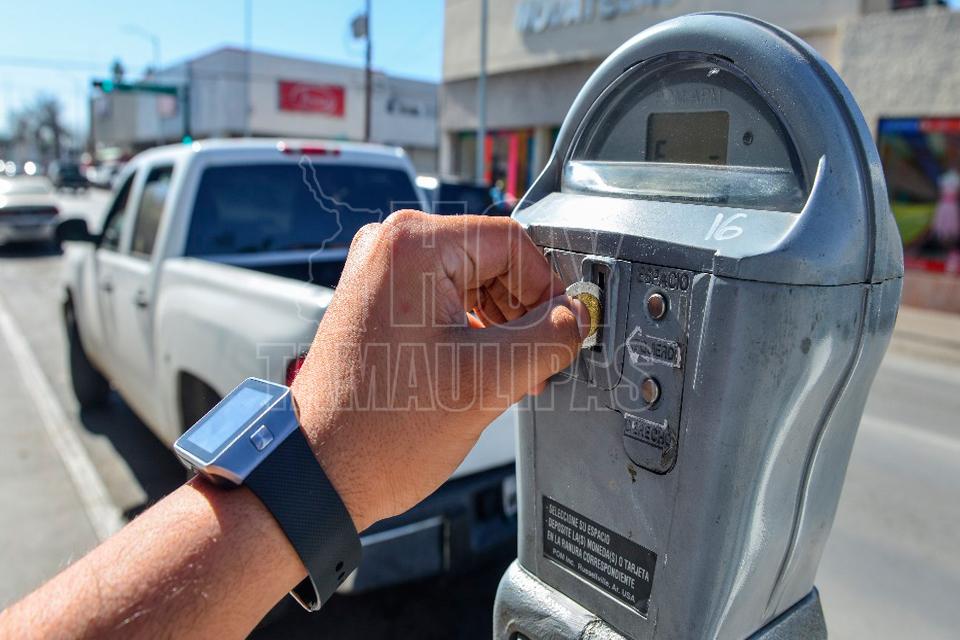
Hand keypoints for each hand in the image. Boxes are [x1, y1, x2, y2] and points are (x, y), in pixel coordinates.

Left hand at [292, 211, 588, 530]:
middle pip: (493, 259)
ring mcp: (379, 273)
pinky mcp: (377, 300)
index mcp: (414, 246)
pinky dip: (473, 329)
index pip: (515, 242)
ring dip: (502, 324)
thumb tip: (579, 316)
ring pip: (472, 281)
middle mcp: (390, 247)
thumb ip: (551, 337)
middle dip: (524, 312)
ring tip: (509, 373)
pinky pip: (444, 298)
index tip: (563, 329)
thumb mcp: (490, 380)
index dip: (549, 289)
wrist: (319, 471)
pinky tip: (482, 369)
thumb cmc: (381, 432)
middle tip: (537, 360)